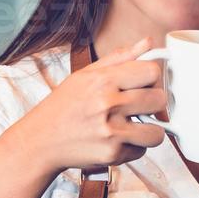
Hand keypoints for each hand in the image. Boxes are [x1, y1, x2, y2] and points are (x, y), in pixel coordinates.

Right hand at [21, 36, 167, 175]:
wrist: (40, 141)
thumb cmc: (62, 107)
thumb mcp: (85, 75)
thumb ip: (120, 58)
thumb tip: (148, 43)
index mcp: (102, 80)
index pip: (152, 71)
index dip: (152, 78)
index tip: (145, 84)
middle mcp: (108, 104)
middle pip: (159, 99)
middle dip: (153, 103)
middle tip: (140, 106)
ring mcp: (111, 132)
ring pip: (157, 131)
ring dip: (149, 130)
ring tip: (133, 126)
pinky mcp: (112, 154)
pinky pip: (141, 151)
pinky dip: (133, 148)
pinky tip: (117, 140)